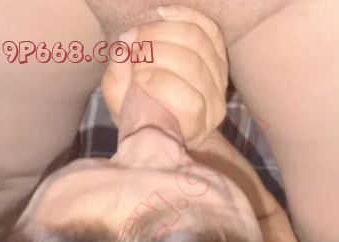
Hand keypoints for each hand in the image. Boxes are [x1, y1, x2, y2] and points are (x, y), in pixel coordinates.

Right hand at [101, 5, 228, 147]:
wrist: (159, 109)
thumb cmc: (139, 112)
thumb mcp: (121, 105)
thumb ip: (117, 82)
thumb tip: (124, 45)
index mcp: (195, 129)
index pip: (190, 104)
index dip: (162, 85)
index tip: (137, 76)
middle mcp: (214, 106)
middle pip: (193, 66)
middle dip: (157, 52)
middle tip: (134, 50)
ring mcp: (220, 79)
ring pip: (199, 43)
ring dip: (164, 33)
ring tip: (140, 36)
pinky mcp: (220, 55)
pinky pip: (208, 28)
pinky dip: (185, 16)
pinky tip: (162, 14)